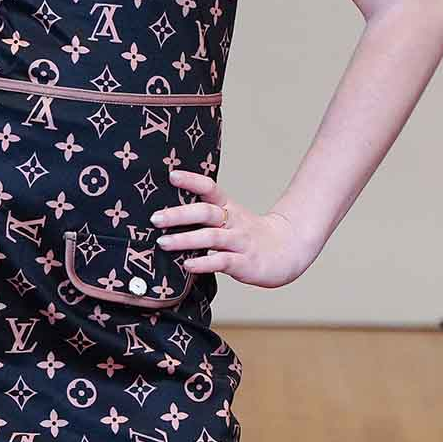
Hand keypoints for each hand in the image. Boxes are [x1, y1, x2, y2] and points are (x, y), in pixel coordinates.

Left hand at [151, 168, 317, 288]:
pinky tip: (187, 265)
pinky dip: (204, 263)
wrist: (287, 252)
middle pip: (206, 212)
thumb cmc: (249, 236)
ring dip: (185, 239)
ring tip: (163, 242)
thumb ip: (204, 216)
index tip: (171, 176)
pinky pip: (223, 261)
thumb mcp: (230, 219)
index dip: (192, 181)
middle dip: (179, 214)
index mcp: (229, 208)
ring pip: (212, 237)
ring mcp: (240, 242)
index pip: (210, 189)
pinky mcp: (246, 263)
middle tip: (155, 218)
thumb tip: (166, 214)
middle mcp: (234, 222)